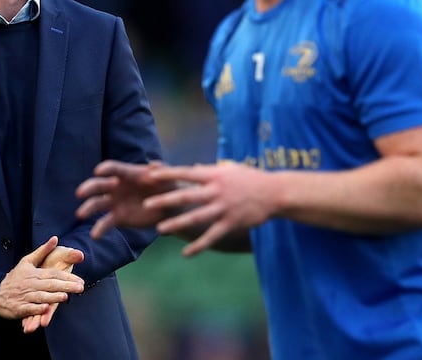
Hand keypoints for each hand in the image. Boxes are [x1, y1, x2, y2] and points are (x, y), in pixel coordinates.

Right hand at [0, 236, 83, 320]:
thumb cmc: (15, 277)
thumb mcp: (27, 261)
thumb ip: (42, 251)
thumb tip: (55, 238)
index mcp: (34, 273)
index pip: (53, 274)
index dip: (67, 277)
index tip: (80, 280)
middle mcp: (31, 284)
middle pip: (50, 285)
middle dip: (66, 287)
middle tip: (80, 288)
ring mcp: (25, 296)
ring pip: (41, 296)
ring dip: (53, 297)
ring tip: (65, 297)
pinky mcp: (19, 308)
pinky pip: (29, 309)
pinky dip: (37, 309)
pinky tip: (45, 309)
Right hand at [75, 160, 175, 238]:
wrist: (171, 207)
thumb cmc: (169, 186)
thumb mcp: (167, 177)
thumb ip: (160, 171)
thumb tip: (155, 165)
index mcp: (127, 174)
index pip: (113, 169)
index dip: (105, 169)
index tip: (98, 171)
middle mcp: (116, 187)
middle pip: (99, 185)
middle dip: (89, 188)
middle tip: (80, 193)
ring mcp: (115, 202)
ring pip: (97, 204)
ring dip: (88, 208)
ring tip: (81, 214)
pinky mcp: (118, 218)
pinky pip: (105, 223)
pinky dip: (99, 229)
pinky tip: (94, 236)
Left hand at [146, 162, 272, 255]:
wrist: (275, 192)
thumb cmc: (250, 178)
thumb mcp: (229, 169)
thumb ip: (209, 170)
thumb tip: (191, 168)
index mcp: (214, 175)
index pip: (185, 173)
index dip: (167, 174)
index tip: (149, 175)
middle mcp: (216, 191)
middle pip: (186, 196)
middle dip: (165, 200)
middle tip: (146, 204)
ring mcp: (224, 208)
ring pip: (196, 217)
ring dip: (177, 224)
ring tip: (159, 229)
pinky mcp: (232, 223)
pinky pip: (212, 236)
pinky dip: (199, 246)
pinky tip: (186, 254)